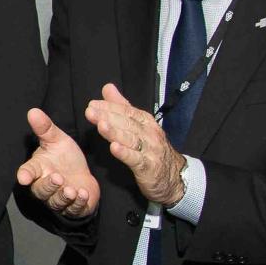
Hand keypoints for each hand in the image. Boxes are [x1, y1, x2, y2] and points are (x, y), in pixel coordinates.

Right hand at [17, 108, 100, 217]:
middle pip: (41, 190)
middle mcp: (45, 186)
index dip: (25, 175)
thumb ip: (45, 128)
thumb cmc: (65, 158)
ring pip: (56, 202)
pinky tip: (83, 194)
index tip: (23, 177)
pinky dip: (78, 203)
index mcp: (39, 170)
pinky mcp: (73, 208)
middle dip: (49, 186)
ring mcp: (59, 199)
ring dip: (63, 197)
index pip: (28, 172)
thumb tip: (33, 111)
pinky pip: (73, 209)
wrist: (82, 176)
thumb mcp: (57, 140)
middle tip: (58, 178)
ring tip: (71, 189)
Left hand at [84, 83, 185, 206]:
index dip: (109, 107)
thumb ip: (122, 107)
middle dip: (108, 116)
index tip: (92, 104)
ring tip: (101, 125)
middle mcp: (149, 133)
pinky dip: (125, 153)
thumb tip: (108, 88)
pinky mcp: (149, 167)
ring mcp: (150, 150)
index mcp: (145, 122)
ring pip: (130, 139)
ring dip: (115, 132)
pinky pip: (136, 159)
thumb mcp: (139, 125)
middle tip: (90, 111)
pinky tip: (114, 148)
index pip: (126, 111)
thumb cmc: (152, 149)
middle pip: (127, 123)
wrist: (175, 176)